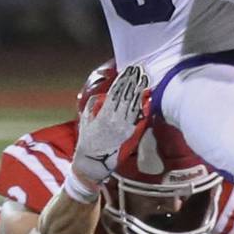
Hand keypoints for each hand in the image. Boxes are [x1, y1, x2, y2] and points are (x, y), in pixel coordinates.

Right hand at [72, 64, 149, 186]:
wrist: (91, 163)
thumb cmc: (87, 141)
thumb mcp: (85, 121)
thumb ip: (92, 106)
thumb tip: (102, 96)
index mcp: (103, 115)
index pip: (115, 94)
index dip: (123, 82)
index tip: (128, 71)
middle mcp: (115, 120)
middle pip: (127, 98)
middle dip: (133, 83)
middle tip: (140, 70)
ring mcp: (124, 128)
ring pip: (134, 107)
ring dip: (140, 93)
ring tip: (145, 81)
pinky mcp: (130, 136)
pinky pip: (139, 122)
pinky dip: (144, 111)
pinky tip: (148, 102)